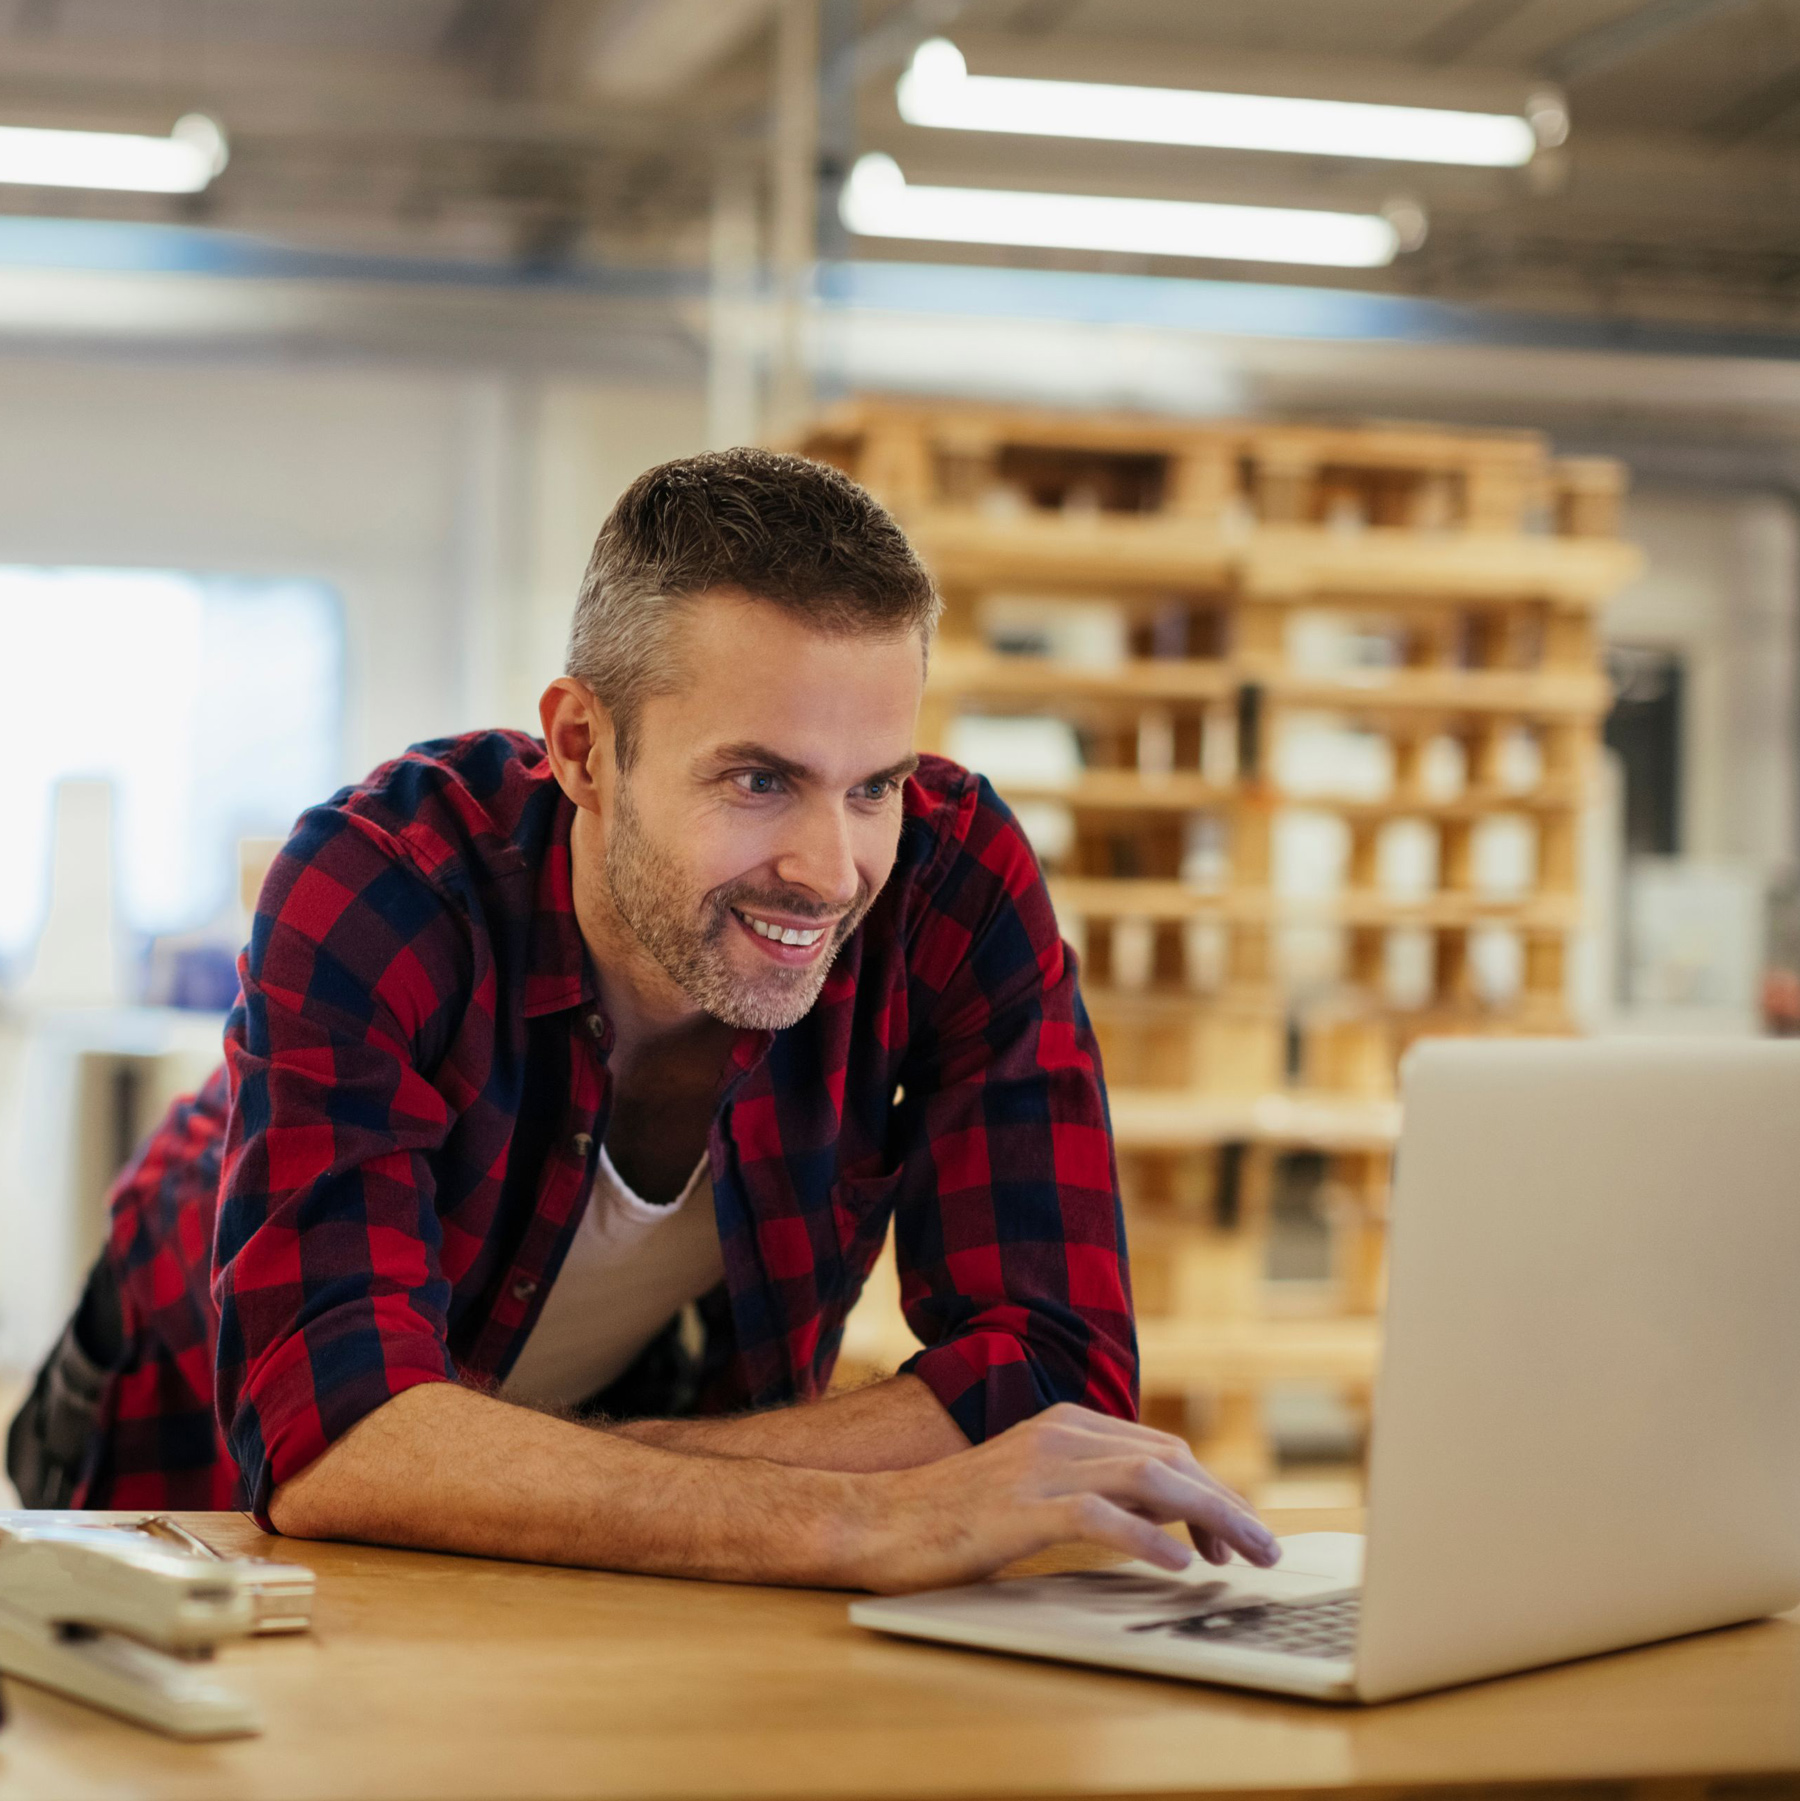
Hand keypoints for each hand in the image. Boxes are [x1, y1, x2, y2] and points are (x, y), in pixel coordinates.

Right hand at [847, 1402, 1280, 1593]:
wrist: (873, 1519)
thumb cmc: (948, 1517)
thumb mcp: (1029, 1492)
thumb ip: (1086, 1491)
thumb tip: (1160, 1522)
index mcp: (1065, 1424)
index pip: (1163, 1448)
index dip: (1212, 1490)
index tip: (1240, 1533)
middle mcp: (1060, 1433)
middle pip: (1170, 1458)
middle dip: (1226, 1503)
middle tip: (1264, 1550)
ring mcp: (1041, 1465)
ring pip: (1151, 1479)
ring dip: (1211, 1516)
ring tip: (1245, 1555)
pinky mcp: (1021, 1505)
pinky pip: (1100, 1515)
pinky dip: (1148, 1538)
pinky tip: (1180, 1564)